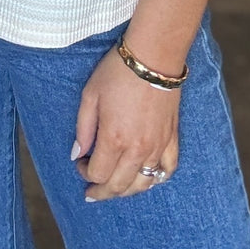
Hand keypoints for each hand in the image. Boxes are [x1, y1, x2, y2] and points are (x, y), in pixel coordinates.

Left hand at [72, 45, 179, 201]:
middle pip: (118, 186)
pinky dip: (157, 179)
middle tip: (92, 191)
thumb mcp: (90, 95)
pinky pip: (167, 170)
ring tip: (116, 188)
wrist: (153, 56)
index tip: (81, 163)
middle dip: (102, 192)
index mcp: (113, 139)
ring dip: (127, 191)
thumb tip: (78, 154)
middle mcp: (136, 149)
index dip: (85, 173)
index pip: (98, 174)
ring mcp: (157, 146)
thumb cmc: (118, 72)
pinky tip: (147, 178)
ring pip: (143, 184)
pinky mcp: (171, 139)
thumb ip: (83, 128)